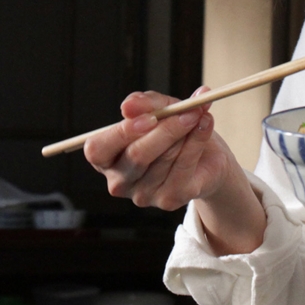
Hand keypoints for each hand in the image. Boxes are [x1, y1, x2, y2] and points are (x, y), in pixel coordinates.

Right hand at [83, 87, 236, 211]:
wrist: (204, 155)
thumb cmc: (171, 130)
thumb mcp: (158, 108)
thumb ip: (144, 104)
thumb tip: (129, 105)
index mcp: (106, 157)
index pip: (98, 149)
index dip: (122, 133)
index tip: (149, 117)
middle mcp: (120, 181)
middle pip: (137, 156)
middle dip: (166, 129)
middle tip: (189, 110)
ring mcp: (144, 194)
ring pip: (165, 159)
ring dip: (186, 131)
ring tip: (198, 114)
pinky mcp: (169, 200)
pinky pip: (184, 167)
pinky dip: (198, 141)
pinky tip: (205, 125)